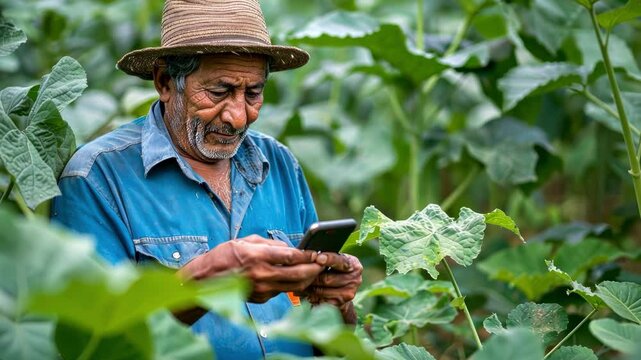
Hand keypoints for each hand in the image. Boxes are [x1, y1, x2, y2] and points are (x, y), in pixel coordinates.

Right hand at [179, 235, 324, 302]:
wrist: (205, 281)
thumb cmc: (224, 256)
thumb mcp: (246, 241)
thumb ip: (270, 245)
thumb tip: (289, 248)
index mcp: (258, 256)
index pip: (292, 256)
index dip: (309, 255)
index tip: (318, 252)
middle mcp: (262, 274)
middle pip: (299, 275)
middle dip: (314, 269)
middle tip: (322, 263)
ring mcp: (262, 289)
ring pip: (294, 287)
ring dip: (306, 279)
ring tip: (313, 271)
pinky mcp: (260, 298)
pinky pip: (281, 291)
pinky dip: (289, 284)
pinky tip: (291, 277)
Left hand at [302, 253, 362, 322]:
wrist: (343, 290)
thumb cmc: (334, 270)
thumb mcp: (334, 261)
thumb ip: (325, 258)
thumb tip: (311, 257)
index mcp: (353, 265)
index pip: (340, 261)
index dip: (329, 259)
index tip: (318, 258)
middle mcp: (355, 279)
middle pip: (327, 279)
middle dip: (311, 277)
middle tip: (299, 274)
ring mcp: (349, 293)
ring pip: (322, 291)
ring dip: (309, 289)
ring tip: (299, 285)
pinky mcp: (341, 304)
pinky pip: (321, 301)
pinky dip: (312, 298)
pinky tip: (307, 295)